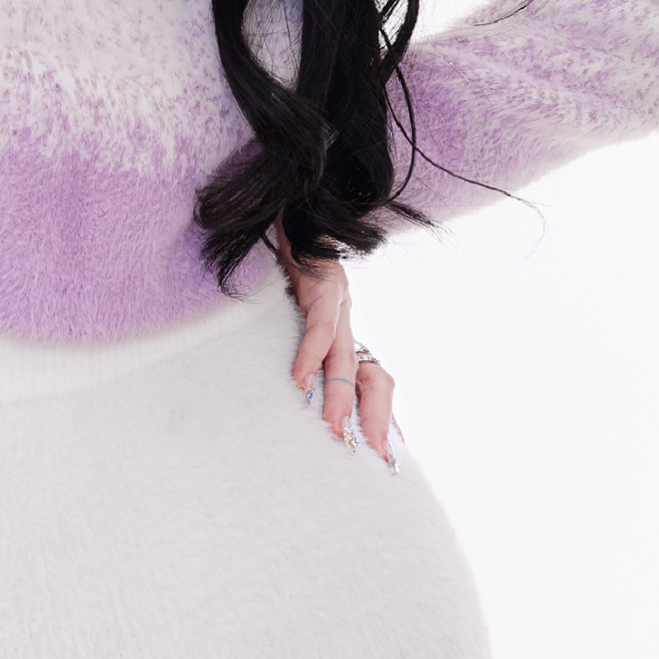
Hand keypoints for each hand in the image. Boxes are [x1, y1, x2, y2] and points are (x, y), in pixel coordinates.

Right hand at [275, 224, 397, 462]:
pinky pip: (319, 327)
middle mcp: (348, 320)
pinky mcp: (324, 284)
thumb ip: (290, 340)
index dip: (377, 417)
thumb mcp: (286, 307)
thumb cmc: (285, 256)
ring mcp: (340, 303)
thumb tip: (279, 382)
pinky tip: (300, 382)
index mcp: (342, 330)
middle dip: (371, 419)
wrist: (294, 202)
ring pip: (346, 360)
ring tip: (333, 430)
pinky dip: (310, 356)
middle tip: (368, 455)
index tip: (379, 455)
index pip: (371, 381)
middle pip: (372, 378)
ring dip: (341, 398)